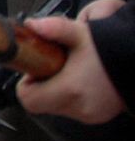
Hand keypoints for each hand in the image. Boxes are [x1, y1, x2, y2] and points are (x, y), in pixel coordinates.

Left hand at [19, 0, 128, 122]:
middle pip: (41, 103)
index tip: (38, 67)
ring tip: (72, 71)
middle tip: (55, 66)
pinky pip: (74, 108)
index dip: (27, 82)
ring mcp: (90, 115)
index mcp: (71, 91)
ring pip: (57, 106)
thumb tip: (32, 25)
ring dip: (57, 90)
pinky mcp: (98, 116)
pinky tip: (83, 80)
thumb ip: (54, 28)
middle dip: (42, 85)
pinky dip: (72, 95)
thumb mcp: (81, 33)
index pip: (28, 99)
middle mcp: (80, 108)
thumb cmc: (112, 47)